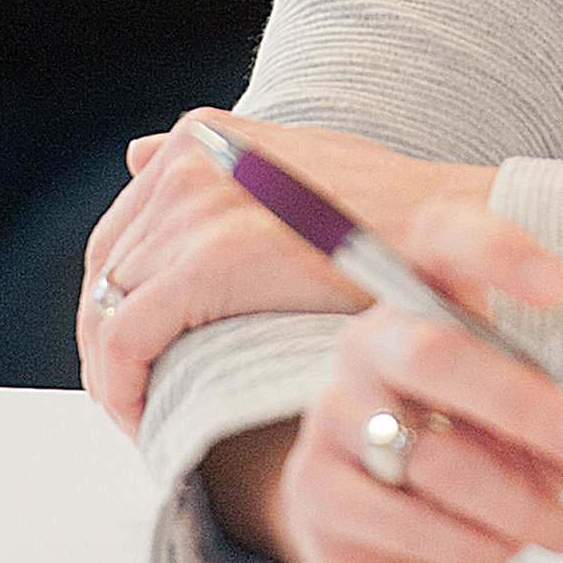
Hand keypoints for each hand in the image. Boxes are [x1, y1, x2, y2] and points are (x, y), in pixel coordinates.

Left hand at [78, 112, 494, 437]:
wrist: (455, 231)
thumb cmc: (393, 212)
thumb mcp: (299, 161)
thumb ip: (223, 161)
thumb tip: (134, 152)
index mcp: (199, 140)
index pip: (122, 230)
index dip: (114, 298)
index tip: (131, 353)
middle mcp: (187, 162)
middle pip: (107, 267)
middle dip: (109, 337)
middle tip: (131, 398)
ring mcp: (195, 204)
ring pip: (110, 304)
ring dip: (115, 369)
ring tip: (142, 418)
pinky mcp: (211, 261)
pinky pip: (127, 335)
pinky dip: (122, 385)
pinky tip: (145, 423)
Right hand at [204, 199, 562, 562]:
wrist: (369, 524)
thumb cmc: (460, 446)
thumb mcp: (530, 431)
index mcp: (423, 300)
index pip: (441, 239)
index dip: (494, 251)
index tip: (559, 286)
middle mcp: (370, 342)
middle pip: (433, 352)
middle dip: (523, 404)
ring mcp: (336, 410)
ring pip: (428, 452)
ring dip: (515, 501)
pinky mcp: (319, 483)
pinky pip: (396, 516)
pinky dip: (462, 542)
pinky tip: (499, 549)